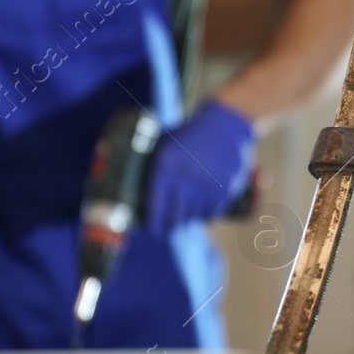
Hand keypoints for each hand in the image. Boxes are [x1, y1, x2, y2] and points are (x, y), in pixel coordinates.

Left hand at [143, 99, 253, 234]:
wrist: (225, 125)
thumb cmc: (189, 134)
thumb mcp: (165, 143)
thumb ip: (149, 163)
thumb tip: (128, 184)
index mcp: (165, 165)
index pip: (154, 207)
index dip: (151, 224)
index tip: (150, 229)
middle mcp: (185, 178)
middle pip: (173, 218)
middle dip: (167, 226)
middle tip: (165, 227)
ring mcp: (206, 185)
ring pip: (192, 217)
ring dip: (187, 218)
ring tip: (184, 211)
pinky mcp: (224, 190)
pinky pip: (210, 214)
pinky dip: (205, 213)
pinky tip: (201, 205)